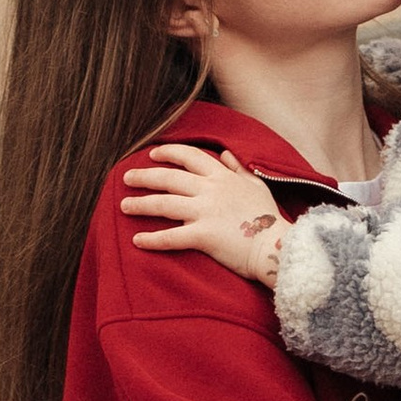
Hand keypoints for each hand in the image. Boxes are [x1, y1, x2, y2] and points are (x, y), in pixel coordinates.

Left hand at [123, 142, 287, 282]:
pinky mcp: (204, 236)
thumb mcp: (257, 186)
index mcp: (223, 177)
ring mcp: (206, 212)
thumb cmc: (269, 219)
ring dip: (141, 204)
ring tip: (123, 206)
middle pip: (169, 178)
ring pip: (164, 204)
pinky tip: (137, 241)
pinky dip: (152, 239)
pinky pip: (171, 237)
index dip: (169, 153)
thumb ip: (239, 169)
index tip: (152, 154)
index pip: (190, 156)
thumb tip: (226, 154)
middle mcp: (211, 190)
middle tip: (126, 178)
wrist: (277, 247)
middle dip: (144, 176)